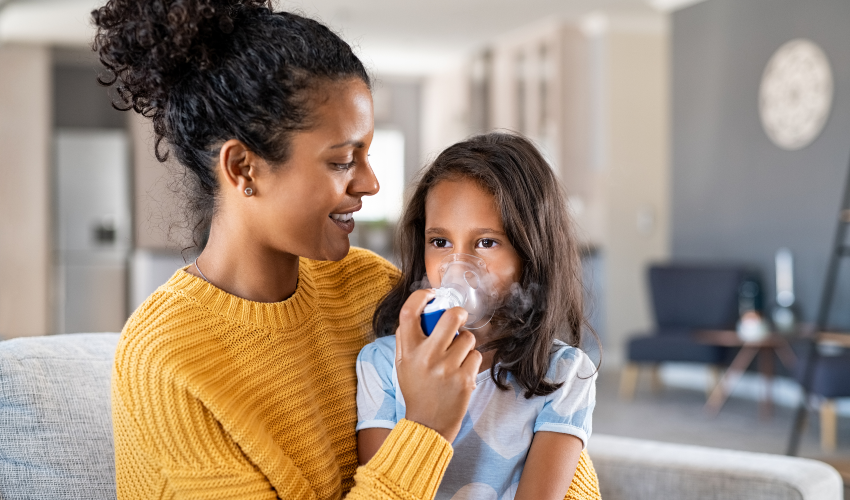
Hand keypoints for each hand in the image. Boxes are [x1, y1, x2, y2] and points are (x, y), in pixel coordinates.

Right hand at [395, 289, 481, 442]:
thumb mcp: (402, 364)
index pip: (409, 313)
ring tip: (455, 357)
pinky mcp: (465, 379)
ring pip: (468, 337)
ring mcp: (447, 368)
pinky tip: (461, 371)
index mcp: (408, 351)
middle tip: (458, 317)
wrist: (428, 424)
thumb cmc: (416, 389)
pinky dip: (471, 360)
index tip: (430, 295)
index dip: (421, 297)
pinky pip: (475, 355)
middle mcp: (427, 357)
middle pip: (450, 317)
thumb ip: (406, 339)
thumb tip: (420, 310)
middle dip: (458, 313)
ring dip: (465, 343)